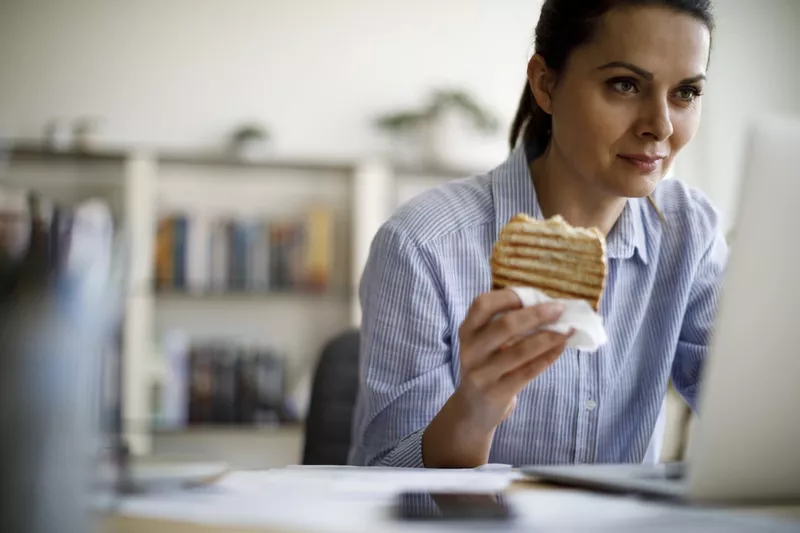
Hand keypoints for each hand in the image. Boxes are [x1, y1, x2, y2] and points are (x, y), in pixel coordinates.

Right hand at [422, 289, 569, 467]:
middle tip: (559, 309)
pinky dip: (547, 357)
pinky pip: (527, 372)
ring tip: (568, 329)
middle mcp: (470, 350)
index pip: (482, 305)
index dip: (508, 296)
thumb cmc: (487, 367)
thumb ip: (505, 326)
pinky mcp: (496, 392)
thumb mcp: (485, 344)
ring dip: (548, 337)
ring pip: (519, 351)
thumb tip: (548, 307)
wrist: (472, 410)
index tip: (533, 294)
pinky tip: (561, 347)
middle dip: (536, 315)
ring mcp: (481, 373)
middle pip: (504, 326)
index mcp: (467, 331)